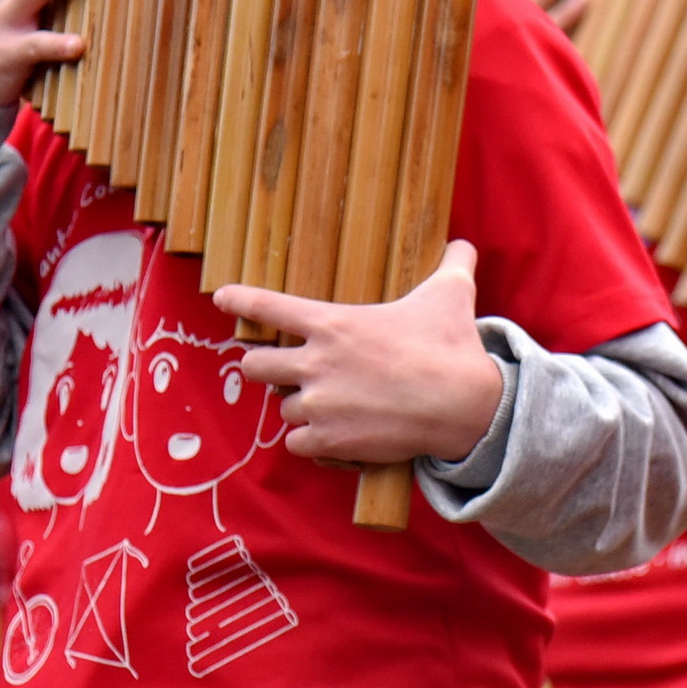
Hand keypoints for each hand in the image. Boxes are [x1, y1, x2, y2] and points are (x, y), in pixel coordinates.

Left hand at [212, 242, 506, 465]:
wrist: (464, 406)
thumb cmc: (452, 347)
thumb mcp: (451, 295)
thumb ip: (452, 264)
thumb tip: (464, 243)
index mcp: (332, 324)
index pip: (267, 306)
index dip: (239, 300)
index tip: (222, 298)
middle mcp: (315, 364)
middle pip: (254, 364)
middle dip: (266, 366)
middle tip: (288, 369)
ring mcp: (319, 405)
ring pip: (281, 408)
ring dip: (299, 406)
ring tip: (325, 405)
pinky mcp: (329, 441)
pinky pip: (296, 443)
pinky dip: (310, 441)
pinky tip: (331, 435)